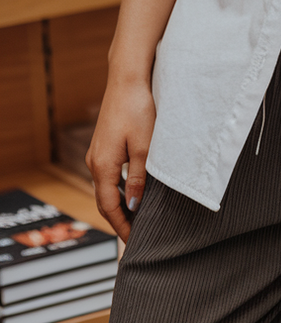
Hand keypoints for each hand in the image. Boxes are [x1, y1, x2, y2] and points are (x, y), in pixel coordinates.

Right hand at [85, 78, 155, 242]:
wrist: (128, 80)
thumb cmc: (138, 110)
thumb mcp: (145, 148)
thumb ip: (138, 179)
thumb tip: (133, 205)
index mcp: (103, 166)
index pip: (109, 207)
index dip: (122, 227)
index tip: (135, 242)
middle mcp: (95, 162)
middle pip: (105, 201)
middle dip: (120, 220)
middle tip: (138, 236)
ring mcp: (98, 153)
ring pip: (107, 188)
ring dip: (121, 204)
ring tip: (139, 218)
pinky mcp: (105, 144)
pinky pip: (110, 175)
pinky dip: (120, 188)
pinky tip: (134, 191)